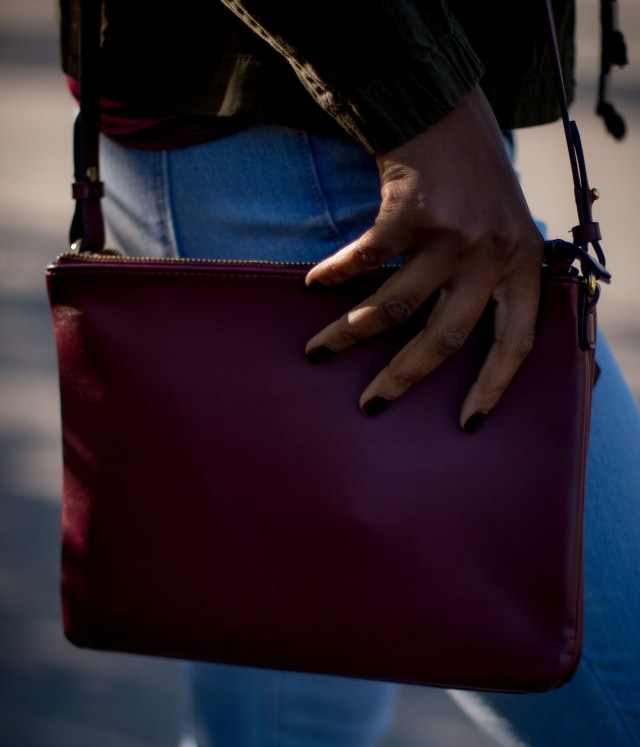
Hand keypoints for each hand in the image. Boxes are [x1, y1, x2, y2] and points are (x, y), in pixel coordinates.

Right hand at [304, 86, 543, 430]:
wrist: (444, 106)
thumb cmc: (472, 178)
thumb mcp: (504, 229)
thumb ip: (493, 279)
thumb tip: (460, 342)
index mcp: (521, 265)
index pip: (516, 342)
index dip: (492, 387)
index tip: (466, 422)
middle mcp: (492, 254)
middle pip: (445, 338)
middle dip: (401, 378)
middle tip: (371, 404)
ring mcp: (453, 233)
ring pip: (396, 306)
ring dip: (350, 334)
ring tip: (318, 351)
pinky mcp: (411, 212)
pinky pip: (364, 261)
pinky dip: (335, 275)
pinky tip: (315, 284)